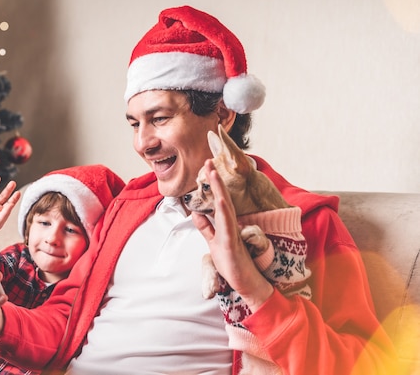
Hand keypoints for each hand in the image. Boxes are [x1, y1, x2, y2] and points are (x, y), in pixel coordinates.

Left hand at [191, 159, 273, 310]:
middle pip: (222, 198)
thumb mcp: (214, 243)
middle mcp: (231, 225)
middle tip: (208, 161)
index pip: (218, 200)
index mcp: (225, 224)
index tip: (207, 167)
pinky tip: (220, 201)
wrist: (249, 285)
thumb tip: (196, 212)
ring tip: (212, 172)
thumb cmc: (234, 264)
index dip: (212, 184)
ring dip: (219, 190)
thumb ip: (206, 228)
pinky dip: (223, 213)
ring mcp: (233, 234)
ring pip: (225, 207)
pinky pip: (227, 227)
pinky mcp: (233, 245)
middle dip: (215, 179)